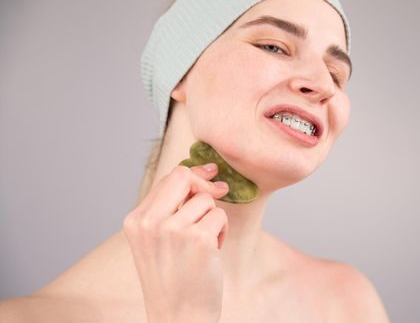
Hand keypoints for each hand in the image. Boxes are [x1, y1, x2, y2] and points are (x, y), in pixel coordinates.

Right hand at [123, 163, 229, 322]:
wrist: (178, 317)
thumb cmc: (172, 279)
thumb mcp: (156, 241)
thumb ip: (169, 208)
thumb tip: (202, 174)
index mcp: (135, 221)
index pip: (167, 179)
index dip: (192, 175)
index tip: (210, 174)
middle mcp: (149, 222)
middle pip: (183, 177)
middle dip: (204, 185)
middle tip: (218, 192)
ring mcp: (173, 230)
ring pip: (206, 201)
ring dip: (212, 220)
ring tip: (203, 245)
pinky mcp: (198, 239)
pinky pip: (220, 217)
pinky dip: (221, 233)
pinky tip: (211, 253)